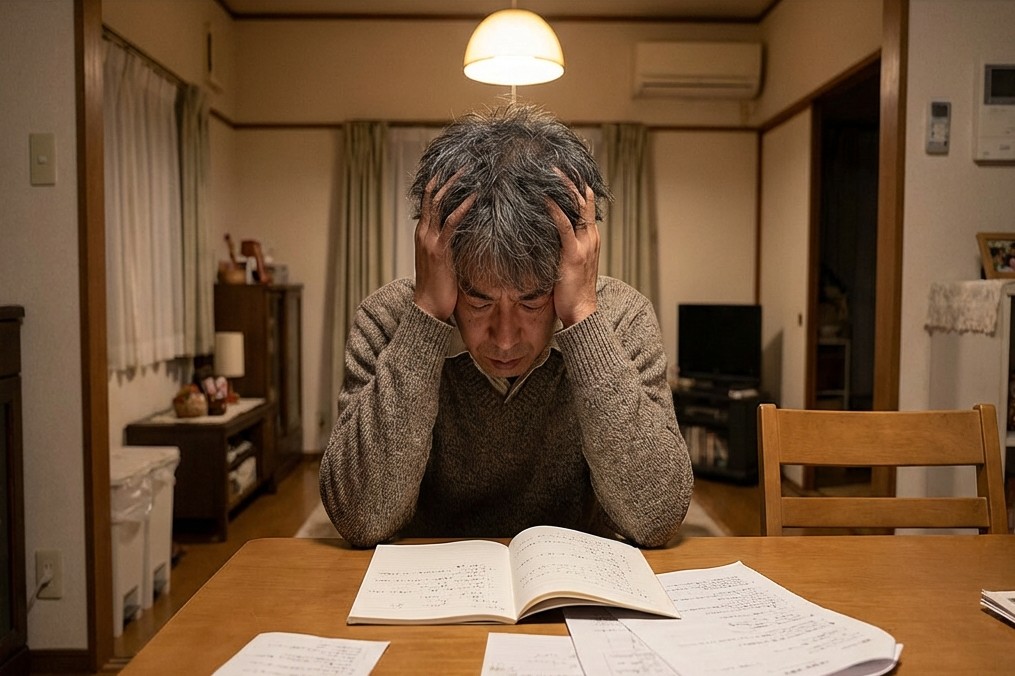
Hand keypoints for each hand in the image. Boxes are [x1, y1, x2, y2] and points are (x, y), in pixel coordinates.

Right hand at [413, 171, 474, 320]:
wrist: (427, 307)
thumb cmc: (438, 286)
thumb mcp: (442, 260)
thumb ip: (449, 244)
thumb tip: (466, 235)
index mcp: (423, 233)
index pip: (430, 201)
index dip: (440, 183)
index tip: (454, 170)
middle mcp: (424, 232)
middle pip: (433, 196)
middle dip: (448, 178)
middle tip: (464, 164)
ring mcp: (430, 240)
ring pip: (440, 203)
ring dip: (454, 185)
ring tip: (469, 172)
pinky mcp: (440, 249)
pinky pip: (452, 222)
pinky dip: (463, 207)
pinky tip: (475, 197)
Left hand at [548, 170, 598, 326]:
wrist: (583, 312)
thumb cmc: (571, 290)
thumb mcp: (570, 262)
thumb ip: (563, 245)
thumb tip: (546, 233)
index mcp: (591, 237)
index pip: (586, 202)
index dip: (576, 184)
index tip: (561, 169)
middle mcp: (591, 237)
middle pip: (584, 198)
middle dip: (570, 178)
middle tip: (553, 161)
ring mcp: (584, 244)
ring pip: (576, 206)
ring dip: (562, 187)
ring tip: (547, 170)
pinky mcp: (573, 254)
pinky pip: (563, 226)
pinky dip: (553, 209)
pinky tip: (542, 198)